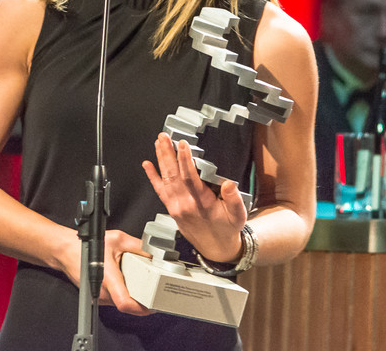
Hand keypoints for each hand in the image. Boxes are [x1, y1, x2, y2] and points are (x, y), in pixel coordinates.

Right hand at [54, 228, 151, 315]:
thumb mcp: (118, 239)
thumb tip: (153, 252)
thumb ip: (138, 246)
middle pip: (127, 305)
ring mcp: (99, 296)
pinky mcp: (97, 296)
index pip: (126, 303)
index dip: (142, 308)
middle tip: (152, 293)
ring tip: (139, 285)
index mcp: (108, 278)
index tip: (153, 306)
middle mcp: (102, 291)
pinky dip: (123, 294)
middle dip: (141, 301)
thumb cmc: (86, 246)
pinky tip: (125, 282)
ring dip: (131, 297)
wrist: (66, 251)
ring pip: (120, 303)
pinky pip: (114, 299)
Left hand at [142, 133, 247, 262]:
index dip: (185, 159)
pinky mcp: (171, 208)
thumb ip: (234, 198)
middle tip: (164, 137)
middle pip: (173, 175)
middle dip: (167, 153)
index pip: (189, 177)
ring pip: (165, 179)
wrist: (216, 248)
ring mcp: (175, 207)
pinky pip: (159, 190)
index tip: (182, 144)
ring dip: (160, 159)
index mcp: (201, 203)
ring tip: (158, 143)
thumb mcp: (238, 215)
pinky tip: (147, 165)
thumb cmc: (227, 228)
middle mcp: (185, 204)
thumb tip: (228, 184)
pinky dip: (152, 177)